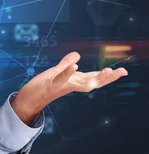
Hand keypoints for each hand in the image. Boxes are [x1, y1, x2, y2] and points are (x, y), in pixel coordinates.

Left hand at [11, 51, 128, 123]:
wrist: (29, 98)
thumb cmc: (43, 85)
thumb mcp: (56, 71)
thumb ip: (66, 63)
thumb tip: (77, 55)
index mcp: (75, 81)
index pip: (94, 78)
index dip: (109, 75)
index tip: (124, 71)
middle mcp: (72, 85)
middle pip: (93, 82)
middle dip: (108, 78)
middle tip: (122, 72)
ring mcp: (63, 86)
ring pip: (82, 84)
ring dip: (95, 78)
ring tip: (107, 70)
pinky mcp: (50, 85)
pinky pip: (61, 79)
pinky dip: (68, 72)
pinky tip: (75, 65)